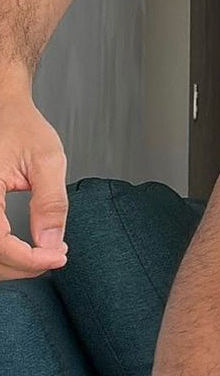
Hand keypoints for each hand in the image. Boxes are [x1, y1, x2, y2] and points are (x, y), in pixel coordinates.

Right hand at [0, 89, 68, 279]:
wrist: (4, 110)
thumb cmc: (21, 127)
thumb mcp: (46, 159)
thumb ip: (50, 202)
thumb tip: (51, 243)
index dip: (28, 259)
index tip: (58, 257)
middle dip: (23, 265)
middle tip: (56, 256)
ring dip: (12, 264)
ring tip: (45, 253)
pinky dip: (4, 254)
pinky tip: (25, 248)